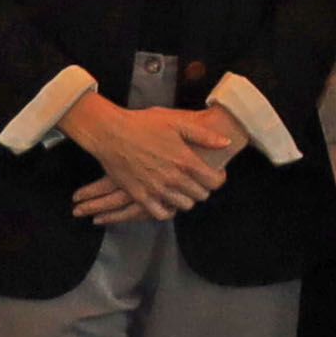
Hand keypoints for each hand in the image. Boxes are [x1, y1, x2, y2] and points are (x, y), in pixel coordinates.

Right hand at [73, 95, 238, 216]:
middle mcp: (173, 178)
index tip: (215, 173)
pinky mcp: (140, 196)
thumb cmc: (142, 124)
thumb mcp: (176, 122)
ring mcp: (156, 189)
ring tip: (183, 188)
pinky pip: (161, 214)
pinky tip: (168, 200)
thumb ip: (203, 135)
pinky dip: (168, 210)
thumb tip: (225, 143)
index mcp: (185, 160)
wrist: (110, 133)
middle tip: (198, 179)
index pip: (214, 181)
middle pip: (201, 195)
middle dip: (203, 188)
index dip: (219, 178)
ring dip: (187, 198)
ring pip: (184, 205)